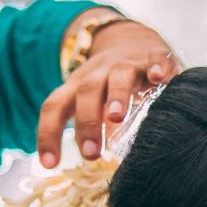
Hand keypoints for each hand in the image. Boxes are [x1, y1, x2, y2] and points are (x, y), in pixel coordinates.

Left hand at [37, 16, 181, 165]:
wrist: (131, 40)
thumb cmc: (109, 84)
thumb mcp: (93, 101)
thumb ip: (93, 129)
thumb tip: (97, 166)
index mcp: (76, 87)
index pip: (54, 107)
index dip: (48, 134)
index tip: (49, 164)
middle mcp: (98, 74)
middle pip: (86, 93)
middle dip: (86, 123)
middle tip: (90, 154)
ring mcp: (126, 64)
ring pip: (117, 77)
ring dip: (116, 96)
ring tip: (117, 118)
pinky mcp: (152, 57)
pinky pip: (154, 59)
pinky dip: (156, 67)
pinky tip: (159, 79)